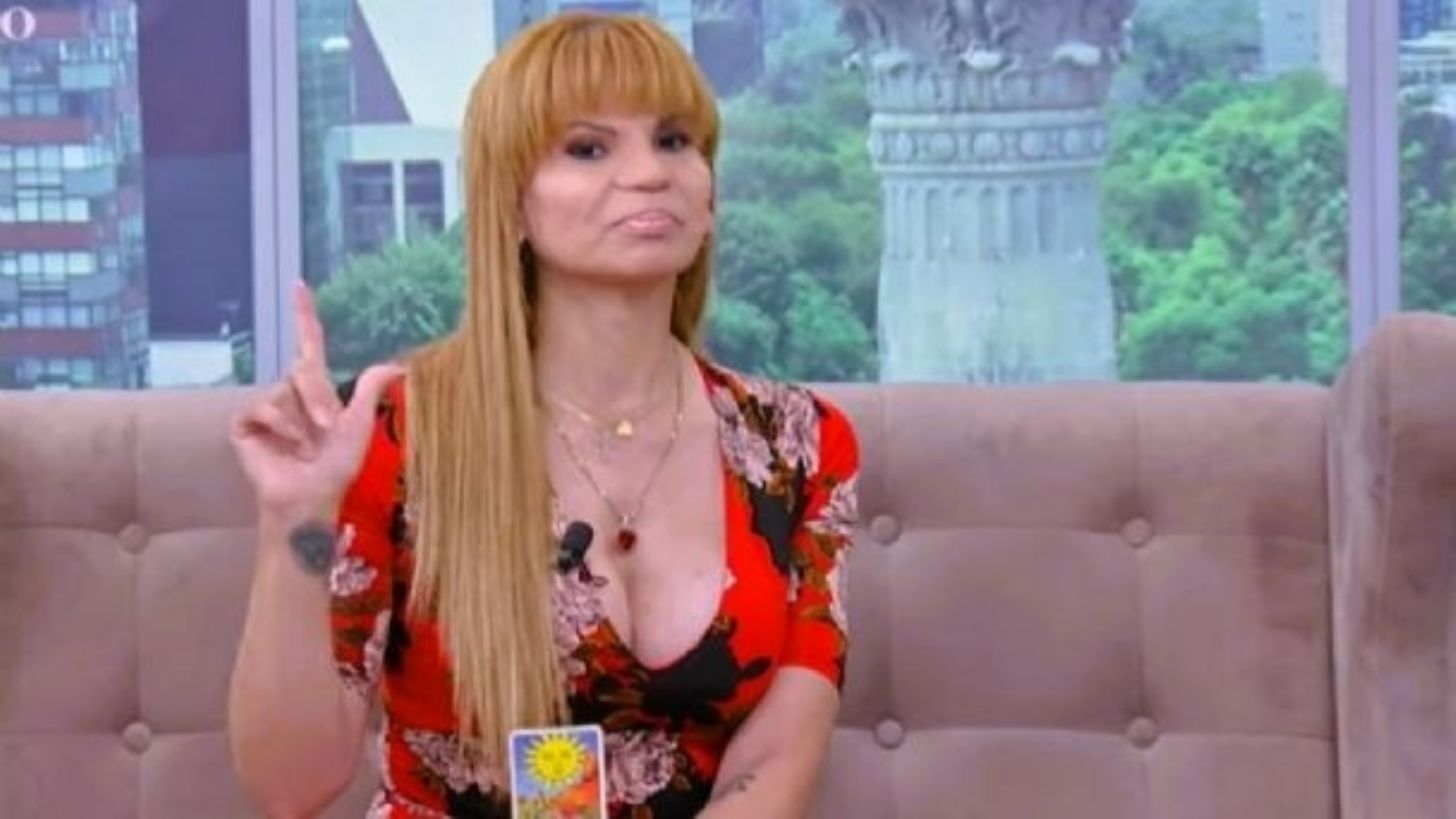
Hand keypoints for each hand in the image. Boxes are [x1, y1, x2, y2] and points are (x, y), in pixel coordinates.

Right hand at [230, 282, 402, 523]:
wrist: (309, 496)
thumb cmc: (335, 467)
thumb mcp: (359, 425)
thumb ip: (370, 390)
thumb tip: (399, 364)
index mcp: (316, 389)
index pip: (309, 343)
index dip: (304, 315)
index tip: (300, 285)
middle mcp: (290, 391)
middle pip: (304, 368)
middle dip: (320, 399)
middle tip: (328, 429)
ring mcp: (267, 405)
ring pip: (287, 388)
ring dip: (304, 419)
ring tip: (307, 445)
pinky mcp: (246, 420)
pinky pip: (267, 406)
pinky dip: (283, 427)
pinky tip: (287, 447)